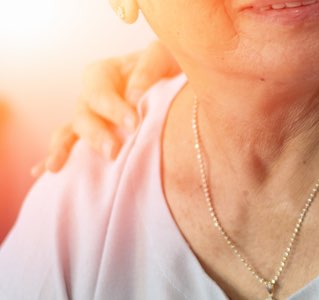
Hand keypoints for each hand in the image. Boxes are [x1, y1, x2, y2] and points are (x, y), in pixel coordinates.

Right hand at [31, 41, 180, 176]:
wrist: (171, 83)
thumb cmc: (166, 66)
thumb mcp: (162, 57)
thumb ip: (148, 70)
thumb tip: (133, 98)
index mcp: (102, 74)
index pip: (100, 93)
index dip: (114, 109)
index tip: (134, 124)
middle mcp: (89, 97)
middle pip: (83, 116)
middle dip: (95, 135)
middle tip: (113, 151)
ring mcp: (88, 119)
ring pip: (70, 134)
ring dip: (64, 149)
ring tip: (56, 167)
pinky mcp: (92, 139)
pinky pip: (70, 148)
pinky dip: (56, 157)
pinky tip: (43, 172)